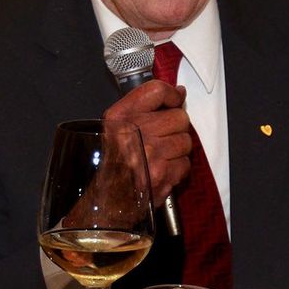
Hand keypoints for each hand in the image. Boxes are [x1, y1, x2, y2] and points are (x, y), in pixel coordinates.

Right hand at [103, 80, 190, 203]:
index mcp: (120, 117)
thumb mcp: (113, 126)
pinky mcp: (163, 175)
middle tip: (160, 137)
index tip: (174, 101)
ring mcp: (151, 155)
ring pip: (185, 141)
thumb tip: (177, 93)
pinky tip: (161, 170)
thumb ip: (143, 106)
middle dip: (174, 128)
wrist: (102, 198)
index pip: (157, 90)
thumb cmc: (108, 162)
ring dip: (176, 150)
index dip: (171, 95)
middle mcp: (135, 132)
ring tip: (159, 156)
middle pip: (179, 117)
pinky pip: (185, 164)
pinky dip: (176, 169)